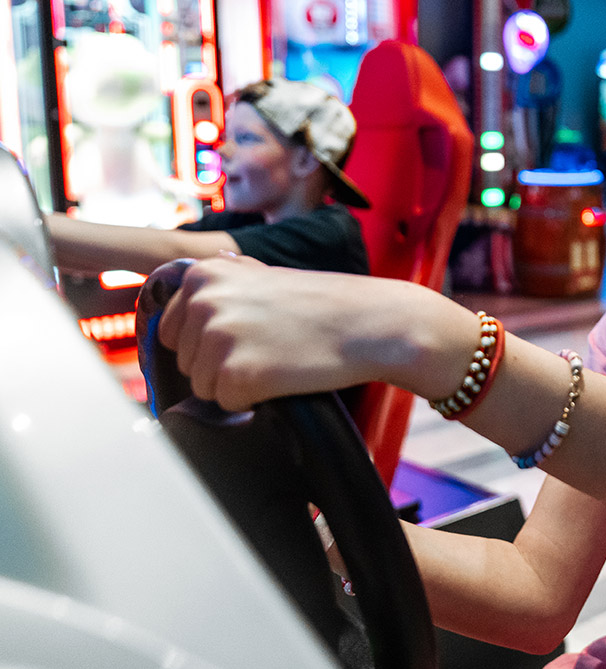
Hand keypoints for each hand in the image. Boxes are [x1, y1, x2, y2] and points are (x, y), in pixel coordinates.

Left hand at [155, 256, 448, 410]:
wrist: (373, 323)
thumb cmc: (326, 302)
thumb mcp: (268, 273)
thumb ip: (228, 275)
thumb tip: (204, 265)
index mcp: (203, 276)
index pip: (170, 331)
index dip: (207, 342)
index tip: (248, 334)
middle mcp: (203, 302)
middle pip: (185, 361)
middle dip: (221, 363)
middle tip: (271, 345)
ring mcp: (218, 338)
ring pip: (202, 386)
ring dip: (238, 382)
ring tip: (280, 358)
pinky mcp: (236, 374)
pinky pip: (226, 403)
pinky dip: (254, 399)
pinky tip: (284, 375)